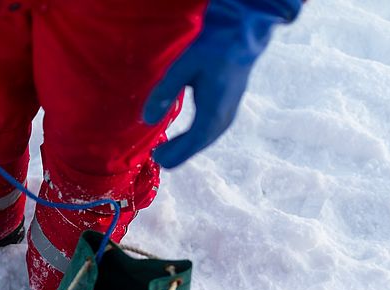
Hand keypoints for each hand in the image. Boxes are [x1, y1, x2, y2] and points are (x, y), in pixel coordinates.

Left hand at [144, 0, 302, 168]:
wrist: (242, 31)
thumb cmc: (213, 46)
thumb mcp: (183, 67)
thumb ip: (165, 93)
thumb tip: (147, 120)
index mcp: (215, 109)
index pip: (194, 139)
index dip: (176, 152)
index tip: (157, 158)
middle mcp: (225, 114)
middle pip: (201, 141)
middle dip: (180, 152)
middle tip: (158, 157)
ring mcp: (231, 109)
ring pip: (208, 136)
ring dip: (189, 145)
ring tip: (169, 150)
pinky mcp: (230, 103)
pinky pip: (212, 127)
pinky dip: (197, 135)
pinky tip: (188, 136)